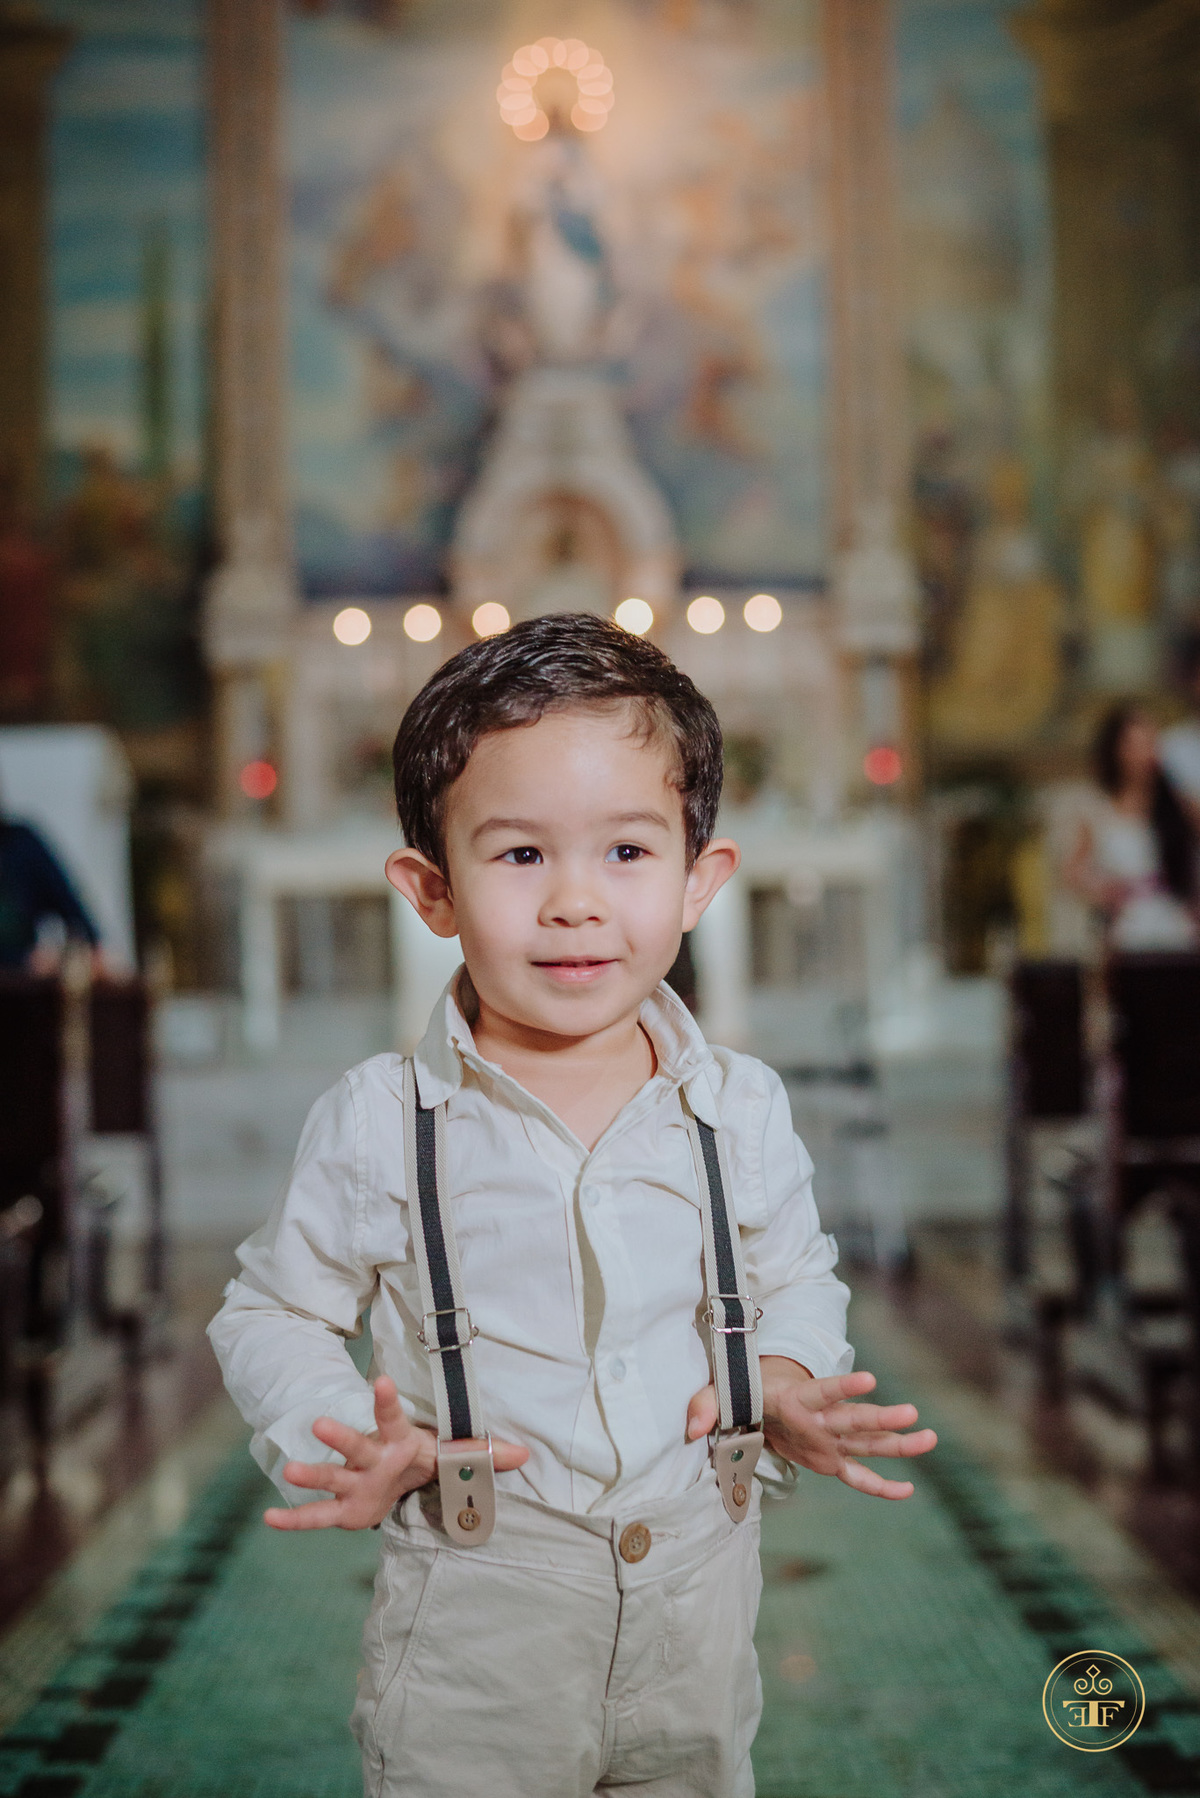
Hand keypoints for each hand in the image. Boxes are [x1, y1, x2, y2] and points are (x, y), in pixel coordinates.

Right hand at [264, 1376, 529, 1530]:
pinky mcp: (344, 1510)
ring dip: (312, 1473)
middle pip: (354, 1445)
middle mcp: (370, 1458)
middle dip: (340, 1437)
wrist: (399, 1480)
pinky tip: (269, 1519)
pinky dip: (293, 1518)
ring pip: (330, 1477)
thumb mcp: (454, 1455)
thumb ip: (484, 1455)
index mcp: (398, 1441)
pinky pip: (316, 1516)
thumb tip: (526, 1454)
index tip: (381, 1380)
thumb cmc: (425, 1459)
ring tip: (290, 1468)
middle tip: (319, 1424)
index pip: (392, 1417)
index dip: (387, 1401)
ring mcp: (353, 1482)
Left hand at [686, 1356, 935, 1500]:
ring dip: (898, 1442)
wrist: (760, 1396)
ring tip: (930, 1438)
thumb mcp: (718, 1394)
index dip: (844, 1386)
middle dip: (882, 1418)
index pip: (824, 1391)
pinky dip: (881, 1485)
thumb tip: (689, 1428)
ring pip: (868, 1442)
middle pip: (854, 1419)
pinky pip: (859, 1474)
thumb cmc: (742, 1393)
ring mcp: (830, 1439)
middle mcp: (820, 1420)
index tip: (870, 1378)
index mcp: (797, 1401)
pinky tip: (907, 1491)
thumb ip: (704, 1408)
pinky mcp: (829, 1459)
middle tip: (913, 1413)